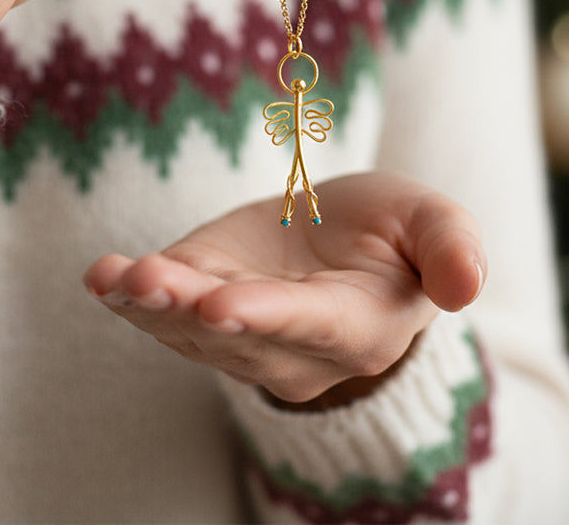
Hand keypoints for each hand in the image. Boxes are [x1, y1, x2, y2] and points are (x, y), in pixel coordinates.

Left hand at [83, 173, 484, 406]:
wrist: (343, 241)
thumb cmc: (395, 232)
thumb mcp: (433, 221)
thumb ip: (450, 249)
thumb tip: (467, 286)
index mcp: (357, 326)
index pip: (308, 326)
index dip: (265, 316)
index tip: (222, 306)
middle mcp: (292, 347)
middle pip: (236, 335)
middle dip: (191, 311)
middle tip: (155, 283)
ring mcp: (238, 333)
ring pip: (189, 329)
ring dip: (150, 303)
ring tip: (119, 276)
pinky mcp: (200, 305)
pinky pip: (162, 311)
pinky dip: (128, 293)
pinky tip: (101, 274)